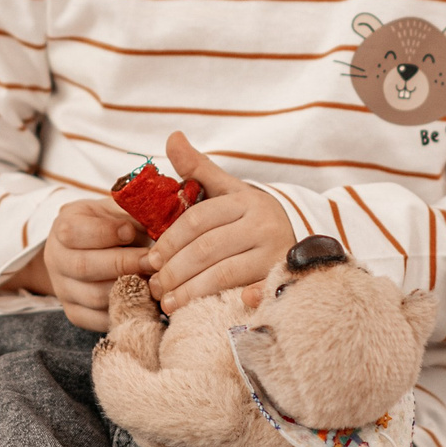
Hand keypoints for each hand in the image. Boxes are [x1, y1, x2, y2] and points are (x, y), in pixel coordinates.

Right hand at [7, 199, 151, 332]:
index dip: (104, 233)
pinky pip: (97, 320)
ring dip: (127, 290)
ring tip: (153, 282)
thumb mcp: (117, 210)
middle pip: (84, 267)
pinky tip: (144, 301)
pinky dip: (124, 312)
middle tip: (153, 261)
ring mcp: (62, 289)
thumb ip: (132, 214)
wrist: (92, 250)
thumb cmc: (111, 226)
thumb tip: (160, 223)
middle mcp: (56, 259)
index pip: (73, 231)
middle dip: (123, 264)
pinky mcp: (75, 313)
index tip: (131, 231)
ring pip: (93, 297)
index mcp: (63, 226)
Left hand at [141, 132, 295, 313]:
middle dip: (176, 270)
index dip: (170, 241)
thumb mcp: (226, 189)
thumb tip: (172, 136)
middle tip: (154, 286)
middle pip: (209, 248)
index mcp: (245, 201)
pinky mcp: (283, 278)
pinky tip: (211, 310)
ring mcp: (275, 252)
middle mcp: (263, 224)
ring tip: (167, 302)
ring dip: (192, 291)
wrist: (295, 234)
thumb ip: (198, 168)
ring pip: (226, 273)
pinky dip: (239, 300)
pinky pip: (259, 291)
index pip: (198, 220)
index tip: (150, 259)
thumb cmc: (248, 215)